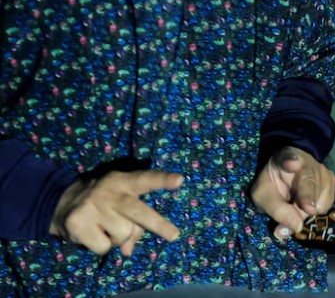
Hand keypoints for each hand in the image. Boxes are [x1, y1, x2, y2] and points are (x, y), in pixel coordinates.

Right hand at [49, 170, 183, 256]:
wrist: (60, 203)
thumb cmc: (102, 203)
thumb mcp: (119, 203)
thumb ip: (133, 221)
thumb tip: (128, 250)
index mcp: (123, 181)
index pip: (145, 179)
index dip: (162, 180)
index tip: (180, 180)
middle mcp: (109, 192)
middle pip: (137, 211)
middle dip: (157, 224)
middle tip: (174, 235)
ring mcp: (93, 207)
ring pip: (123, 234)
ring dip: (119, 238)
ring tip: (106, 227)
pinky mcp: (78, 223)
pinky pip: (104, 247)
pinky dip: (102, 246)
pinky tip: (93, 234)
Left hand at [250, 146, 334, 239]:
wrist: (289, 171)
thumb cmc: (274, 183)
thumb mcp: (264, 196)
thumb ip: (277, 210)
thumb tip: (297, 227)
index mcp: (285, 158)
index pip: (289, 158)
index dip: (290, 161)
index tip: (292, 163)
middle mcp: (308, 162)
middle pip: (309, 185)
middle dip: (304, 204)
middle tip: (295, 223)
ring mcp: (323, 170)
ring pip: (320, 200)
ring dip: (307, 211)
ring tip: (297, 206)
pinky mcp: (332, 180)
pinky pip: (327, 204)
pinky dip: (316, 210)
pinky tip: (307, 204)